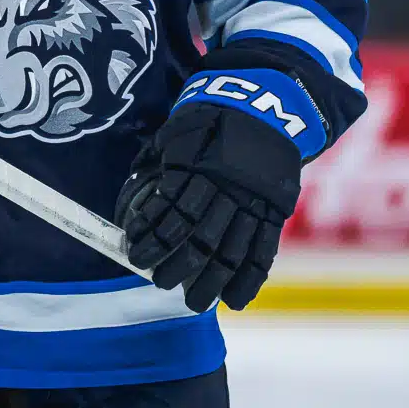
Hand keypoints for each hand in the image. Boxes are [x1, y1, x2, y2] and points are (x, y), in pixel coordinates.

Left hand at [115, 102, 301, 311]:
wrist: (264, 105)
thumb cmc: (209, 119)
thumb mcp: (177, 132)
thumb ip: (158, 161)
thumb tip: (133, 187)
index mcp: (198, 167)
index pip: (171, 211)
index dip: (152, 236)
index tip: (135, 254)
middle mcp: (227, 188)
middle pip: (199, 236)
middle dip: (178, 265)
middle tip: (160, 282)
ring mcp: (254, 202)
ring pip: (231, 249)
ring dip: (212, 280)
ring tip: (195, 302)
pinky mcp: (275, 211)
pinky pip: (264, 251)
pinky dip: (250, 279)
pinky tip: (236, 299)